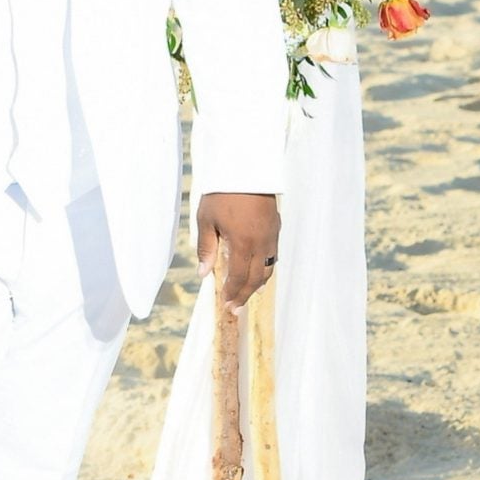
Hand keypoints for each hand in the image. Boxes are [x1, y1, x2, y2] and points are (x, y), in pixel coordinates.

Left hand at [196, 192, 279, 311]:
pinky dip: (265, 268)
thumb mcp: (206, 220)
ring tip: (247, 294)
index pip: (239, 277)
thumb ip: (206, 248)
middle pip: (256, 278)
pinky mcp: (275, 227)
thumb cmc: (222, 193)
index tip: (226, 305)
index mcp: (242, 243)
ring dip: (257, 284)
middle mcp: (261, 243)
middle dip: (245, 295)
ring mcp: (271, 236)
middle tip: (236, 309)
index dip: (233, 293)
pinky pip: (273, 255)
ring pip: (268, 268)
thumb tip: (204, 274)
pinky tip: (257, 271)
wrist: (246, 169)